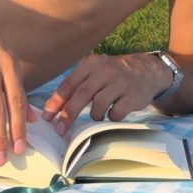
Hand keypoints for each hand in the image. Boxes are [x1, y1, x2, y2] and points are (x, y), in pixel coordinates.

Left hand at [41, 52, 168, 134]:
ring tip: (96, 116)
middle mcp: (104, 70)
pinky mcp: (133, 95)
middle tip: (59, 129)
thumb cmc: (112, 74)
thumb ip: (77, 83)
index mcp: (90, 64)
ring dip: (93, 115)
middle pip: (81, 94)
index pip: (69, 83)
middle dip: (68, 114)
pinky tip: (112, 114)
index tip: (47, 116)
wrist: (145, 70)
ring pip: (98, 104)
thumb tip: (55, 105)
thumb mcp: (94, 70)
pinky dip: (111, 117)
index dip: (57, 101)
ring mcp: (120, 82)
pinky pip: (116, 112)